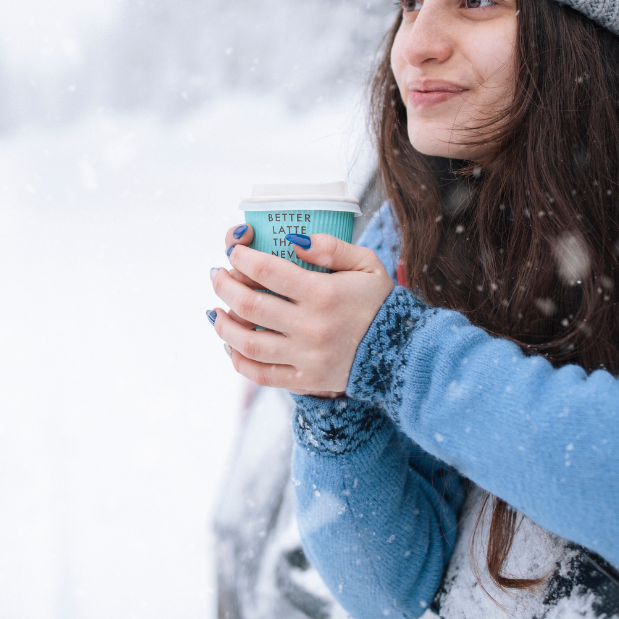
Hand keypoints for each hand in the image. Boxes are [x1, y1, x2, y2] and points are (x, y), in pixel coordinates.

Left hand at [209, 226, 393, 397]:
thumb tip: (292, 239)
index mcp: (323, 293)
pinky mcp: (305, 379)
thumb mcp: (367, 264)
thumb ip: (331, 247)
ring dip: (223, 324)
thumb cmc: (380, 303)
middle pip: (249, 304)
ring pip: (247, 343)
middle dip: (224, 285)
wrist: (403, 353)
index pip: (267, 270)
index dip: (241, 257)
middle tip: (216, 274)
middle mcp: (311, 326)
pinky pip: (261, 374)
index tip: (233, 251)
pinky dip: (238, 360)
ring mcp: (306, 356)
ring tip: (215, 310)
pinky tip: (230, 344)